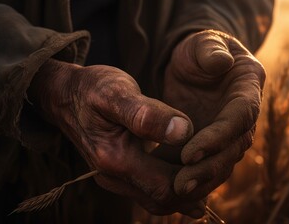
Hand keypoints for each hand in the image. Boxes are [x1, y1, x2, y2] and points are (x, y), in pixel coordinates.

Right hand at [29, 59, 204, 217]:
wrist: (65, 95)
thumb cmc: (91, 89)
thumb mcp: (116, 93)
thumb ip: (147, 114)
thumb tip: (184, 132)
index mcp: (116, 159)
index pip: (167, 186)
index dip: (197, 178)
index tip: (219, 157)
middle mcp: (114, 177)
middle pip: (166, 199)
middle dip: (196, 187)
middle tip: (222, 167)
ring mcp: (115, 177)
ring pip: (159, 199)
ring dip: (186, 191)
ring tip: (211, 173)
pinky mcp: (119, 172)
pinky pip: (149, 190)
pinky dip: (172, 186)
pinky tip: (189, 176)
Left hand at [163, 30, 265, 198]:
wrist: (193, 66)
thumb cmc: (199, 51)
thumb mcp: (203, 43)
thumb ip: (211, 49)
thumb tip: (220, 62)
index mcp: (247, 89)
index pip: (240, 117)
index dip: (218, 137)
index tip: (190, 152)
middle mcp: (243, 115)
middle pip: (233, 148)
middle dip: (208, 168)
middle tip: (181, 184)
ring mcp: (227, 131)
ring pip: (222, 161)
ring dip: (201, 179)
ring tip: (175, 191)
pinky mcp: (210, 141)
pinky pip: (206, 163)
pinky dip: (193, 176)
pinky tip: (171, 189)